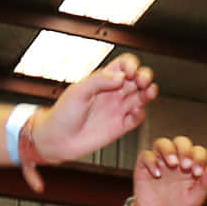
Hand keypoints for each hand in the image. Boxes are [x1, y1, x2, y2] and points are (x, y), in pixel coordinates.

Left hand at [22, 55, 157, 186]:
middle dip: (144, 76)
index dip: (131, 65)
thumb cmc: (62, 115)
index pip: (123, 65)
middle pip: (137, 79)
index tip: (131, 72)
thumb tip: (121, 76)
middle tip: (143, 81)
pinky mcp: (120, 126)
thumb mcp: (78, 91)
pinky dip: (141, 114)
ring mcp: (117, 109)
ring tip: (149, 92)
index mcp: (102, 80)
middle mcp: (112, 93)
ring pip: (141, 97)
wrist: (57, 140)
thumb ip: (99, 81)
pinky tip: (135, 113)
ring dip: (148, 93)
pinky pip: (137, 118)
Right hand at [128, 135, 206, 205]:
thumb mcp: (195, 199)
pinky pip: (146, 155)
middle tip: (186, 166)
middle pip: (181, 142)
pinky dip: (151, 161)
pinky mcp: (144, 166)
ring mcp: (160, 162)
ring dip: (168, 150)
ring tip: (172, 164)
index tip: (197, 173)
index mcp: (191, 166)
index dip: (199, 158)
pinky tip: (157, 174)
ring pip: (162, 143)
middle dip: (185, 150)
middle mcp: (176, 161)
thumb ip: (206, 183)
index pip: (197, 151)